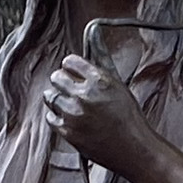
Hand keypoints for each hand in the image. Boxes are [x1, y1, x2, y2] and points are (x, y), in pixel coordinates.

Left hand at [40, 56, 166, 182]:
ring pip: (50, 96)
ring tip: (68, 103)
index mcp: (98, 80)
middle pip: (56, 77)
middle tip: (70, 87)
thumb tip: (94, 33)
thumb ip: (102, 60)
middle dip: (62, 81)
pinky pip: (50, 117)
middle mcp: (84, 96)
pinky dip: (56, 115)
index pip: (69, 61)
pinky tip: (68, 117)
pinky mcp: (68, 132)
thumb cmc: (129, 117)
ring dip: (57, 97)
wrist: (133, 149)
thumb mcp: (118, 84)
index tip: (73, 71)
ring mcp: (74, 115)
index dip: (71, 66)